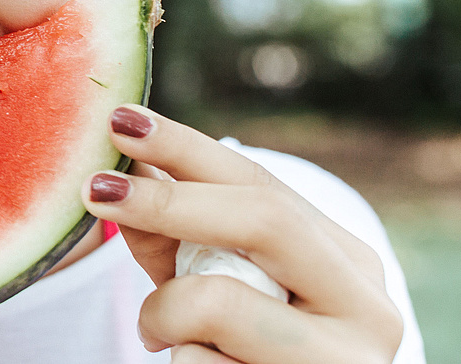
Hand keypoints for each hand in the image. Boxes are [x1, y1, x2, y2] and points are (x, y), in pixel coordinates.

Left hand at [81, 105, 403, 363]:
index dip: (186, 148)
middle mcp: (367, 306)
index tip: (120, 121)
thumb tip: (122, 166)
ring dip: (161, 312)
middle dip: (168, 200)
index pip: (261, 183)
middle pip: (263, 219)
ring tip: (158, 336)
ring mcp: (345, 360)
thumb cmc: (239, 354)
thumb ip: (171, 234)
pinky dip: (180, 363)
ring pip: (217, 301)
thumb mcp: (207, 286)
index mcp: (347, 262)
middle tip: (94, 189)